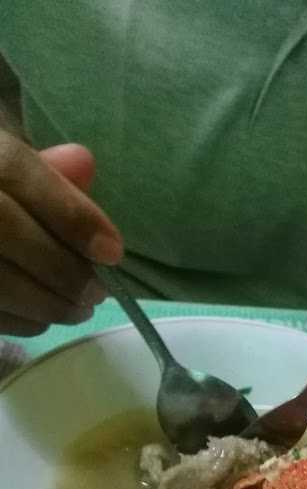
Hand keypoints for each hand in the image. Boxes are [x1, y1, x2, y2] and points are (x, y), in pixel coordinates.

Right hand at [0, 133, 121, 336]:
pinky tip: (43, 318)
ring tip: (79, 309)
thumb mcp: (8, 165)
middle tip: (98, 291)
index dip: (69, 214)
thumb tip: (83, 165)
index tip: (112, 251)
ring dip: (46, 302)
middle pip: (3, 228)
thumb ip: (45, 169)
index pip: (15, 170)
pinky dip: (20, 321)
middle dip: (62, 267)